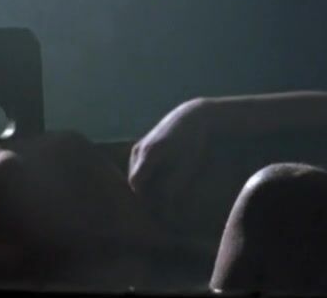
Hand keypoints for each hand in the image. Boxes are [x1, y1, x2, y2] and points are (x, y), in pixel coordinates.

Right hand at [128, 98, 212, 221]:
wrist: (192, 117)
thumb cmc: (192, 144)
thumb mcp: (186, 167)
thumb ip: (173, 188)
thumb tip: (164, 208)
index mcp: (149, 153)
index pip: (136, 184)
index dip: (143, 199)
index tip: (155, 210)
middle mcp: (139, 149)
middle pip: (133, 180)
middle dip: (143, 195)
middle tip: (158, 208)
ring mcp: (138, 146)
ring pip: (135, 174)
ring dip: (144, 186)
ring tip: (160, 197)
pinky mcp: (141, 146)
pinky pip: (138, 167)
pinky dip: (146, 177)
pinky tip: (159, 183)